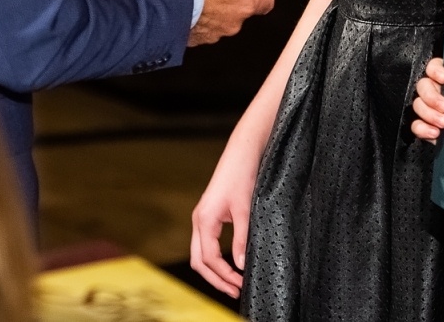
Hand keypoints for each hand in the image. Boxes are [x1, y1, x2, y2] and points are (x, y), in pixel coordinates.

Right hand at [185, 0, 274, 45]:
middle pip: (242, 9)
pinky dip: (200, 16)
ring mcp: (215, 32)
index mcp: (246, 4)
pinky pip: (203, 26)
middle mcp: (234, 23)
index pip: (267, 0)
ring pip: (222, 18)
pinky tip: (190, 4)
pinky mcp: (196, 38)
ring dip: (214, 7)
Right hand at [189, 139, 261, 296]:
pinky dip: (216, 259)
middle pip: (199, 261)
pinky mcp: (210, 214)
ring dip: (215, 271)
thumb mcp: (245, 209)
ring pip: (200, 253)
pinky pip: (206, 244)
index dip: (224, 276)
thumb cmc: (242, 175)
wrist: (242, 152)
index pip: (209, 259)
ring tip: (233, 283)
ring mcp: (202, 217)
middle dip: (216, 279)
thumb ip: (241, 238)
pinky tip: (231, 264)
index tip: (240, 285)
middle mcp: (199, 220)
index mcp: (204, 220)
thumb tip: (241, 265)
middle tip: (235, 291)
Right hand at [410, 57, 443, 140]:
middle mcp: (434, 91)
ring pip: (418, 105)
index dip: (435, 70)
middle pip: (423, 86)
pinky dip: (423, 129)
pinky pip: (416, 125)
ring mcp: (426, 108)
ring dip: (429, 114)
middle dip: (432, 96)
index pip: (434, 67)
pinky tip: (434, 133)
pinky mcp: (423, 125)